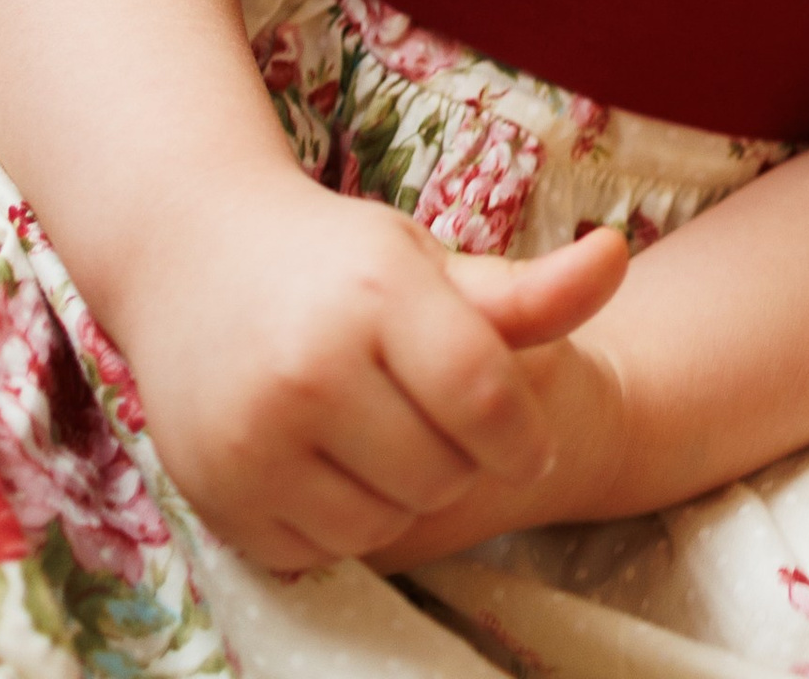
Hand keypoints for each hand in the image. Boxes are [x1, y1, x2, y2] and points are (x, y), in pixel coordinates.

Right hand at [115, 174, 626, 572]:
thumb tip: (617, 258)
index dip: (521, 434)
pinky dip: (338, 522)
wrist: (192, 258)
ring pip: (382, 523)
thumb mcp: (428, 262)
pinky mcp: (217, 493)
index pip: (484, 396)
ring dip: (402, 498)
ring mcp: (254, 435)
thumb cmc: (336, 261)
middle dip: (460, 459)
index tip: (527, 441)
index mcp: (377, 294)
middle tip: (438, 423)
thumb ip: (527, 291)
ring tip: (386, 440)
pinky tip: (330, 464)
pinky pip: (317, 550)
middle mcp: (311, 365)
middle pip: (439, 471)